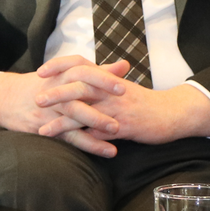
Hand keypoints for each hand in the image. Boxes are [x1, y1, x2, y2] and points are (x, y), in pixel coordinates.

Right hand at [0, 57, 124, 156]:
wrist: (4, 99)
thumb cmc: (41, 85)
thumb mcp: (65, 74)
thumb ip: (97, 71)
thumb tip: (125, 66)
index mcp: (63, 74)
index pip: (84, 70)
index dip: (103, 77)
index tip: (123, 84)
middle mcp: (56, 89)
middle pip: (80, 88)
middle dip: (102, 94)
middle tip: (124, 101)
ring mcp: (50, 108)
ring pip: (73, 113)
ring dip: (96, 121)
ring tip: (117, 130)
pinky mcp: (45, 126)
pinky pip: (69, 136)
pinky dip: (88, 143)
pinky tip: (106, 150)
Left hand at [36, 73, 209, 147]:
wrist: (173, 113)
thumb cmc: (145, 102)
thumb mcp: (122, 87)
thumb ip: (102, 81)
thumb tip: (81, 78)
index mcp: (109, 78)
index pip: (80, 63)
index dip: (59, 65)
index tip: (40, 70)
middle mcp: (111, 90)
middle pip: (79, 85)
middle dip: (56, 92)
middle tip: (36, 98)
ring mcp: (117, 109)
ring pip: (85, 111)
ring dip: (62, 121)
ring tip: (43, 129)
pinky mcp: (124, 127)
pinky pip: (99, 134)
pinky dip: (82, 141)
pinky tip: (68, 147)